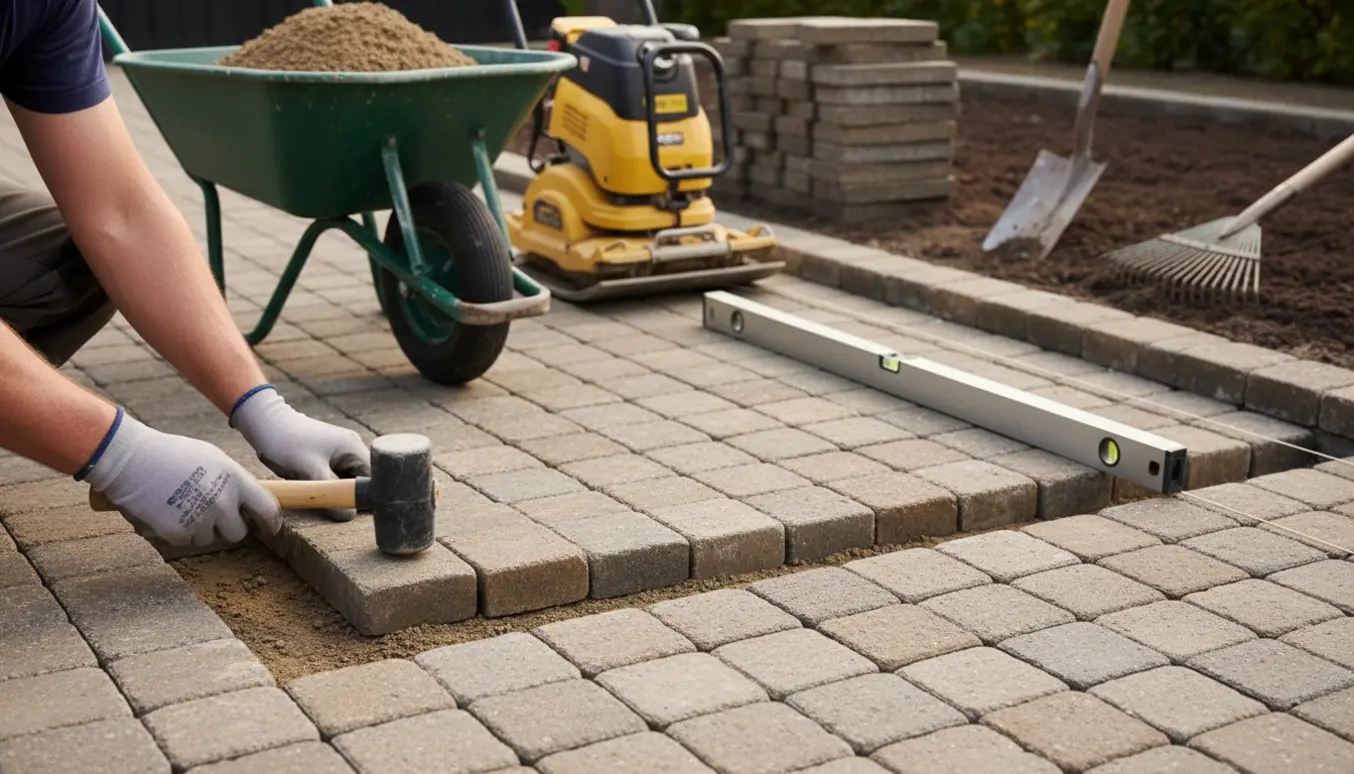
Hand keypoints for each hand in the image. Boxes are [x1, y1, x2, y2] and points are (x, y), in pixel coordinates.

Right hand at [82, 409, 281, 546]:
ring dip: (200, 529)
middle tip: (213, 516)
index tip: (268, 528)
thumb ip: (233, 481)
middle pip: (239, 533)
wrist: (131, 460)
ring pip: (210, 538)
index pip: (268, 509)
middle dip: (229, 528)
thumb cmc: (172, 454)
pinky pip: (187, 541)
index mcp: (235, 479)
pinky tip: (168, 511)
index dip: (271, 522)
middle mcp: (222, 501)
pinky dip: (179, 532)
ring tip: (183, 505)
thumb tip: (247, 500)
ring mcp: (201, 519)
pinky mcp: (178, 533)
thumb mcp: (213, 459)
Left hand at [229, 385, 370, 521]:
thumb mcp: (310, 471)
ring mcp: (340, 451)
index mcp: (354, 448)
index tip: (356, 510)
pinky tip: (315, 488)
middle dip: (350, 495)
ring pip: (347, 480)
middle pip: (361, 480)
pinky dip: (328, 485)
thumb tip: (349, 516)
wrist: (266, 423)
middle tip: (336, 508)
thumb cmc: (288, 442)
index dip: (368, 496)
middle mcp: (351, 448)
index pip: (373, 478)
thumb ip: (331, 492)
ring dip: (337, 490)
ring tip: (322, 495)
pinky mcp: (328, 455)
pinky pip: (336, 476)